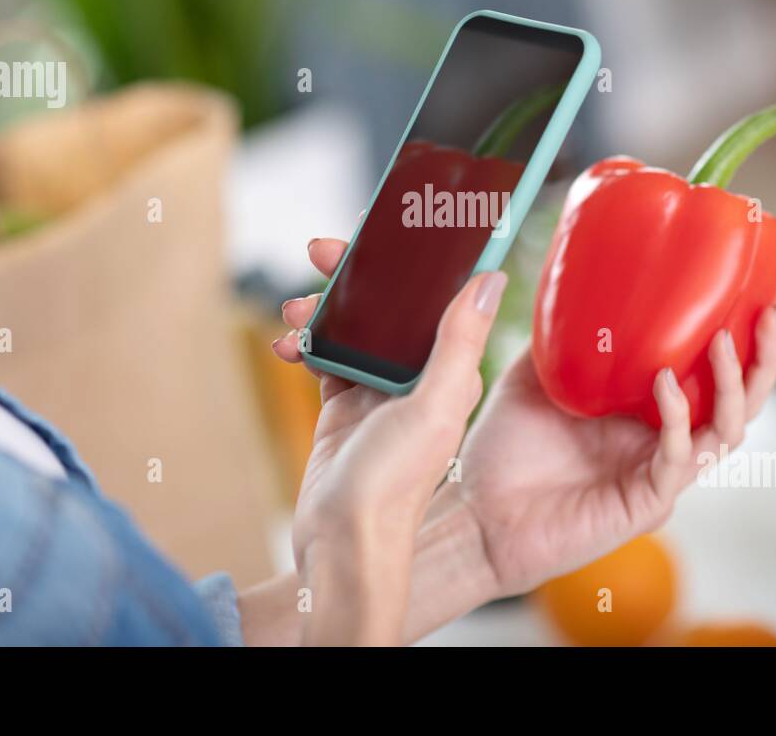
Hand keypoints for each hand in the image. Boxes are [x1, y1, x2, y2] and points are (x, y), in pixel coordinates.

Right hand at [272, 245, 505, 644]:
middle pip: (392, 307)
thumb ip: (459, 342)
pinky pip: (326, 358)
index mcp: (453, 373)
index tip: (394, 229)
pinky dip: (305, 345)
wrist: (341, 545)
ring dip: (323, 310)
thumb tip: (491, 278)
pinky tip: (285, 345)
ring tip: (293, 310)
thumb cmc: (393, 486)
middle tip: (322, 250)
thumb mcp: (431, 406)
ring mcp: (380, 393)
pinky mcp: (345, 408)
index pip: (442, 300)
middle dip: (357, 276)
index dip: (420, 262)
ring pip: (354, 328)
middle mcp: (420, 378)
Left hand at [433, 301, 775, 597]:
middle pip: (740, 402)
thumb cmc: (504, 451)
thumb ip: (561, 336)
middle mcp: (662, 442)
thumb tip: (575, 282)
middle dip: (764, 358)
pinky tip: (666, 383)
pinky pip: (678, 459)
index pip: (714, 374)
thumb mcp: (535, 375)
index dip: (749, 340)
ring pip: (726, 431)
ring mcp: (658, 474)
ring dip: (731, 383)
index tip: (771, 295)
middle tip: (773, 313)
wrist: (475, 511)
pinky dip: (677, 419)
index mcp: (647, 412)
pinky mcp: (644, 503)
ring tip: (721, 340)